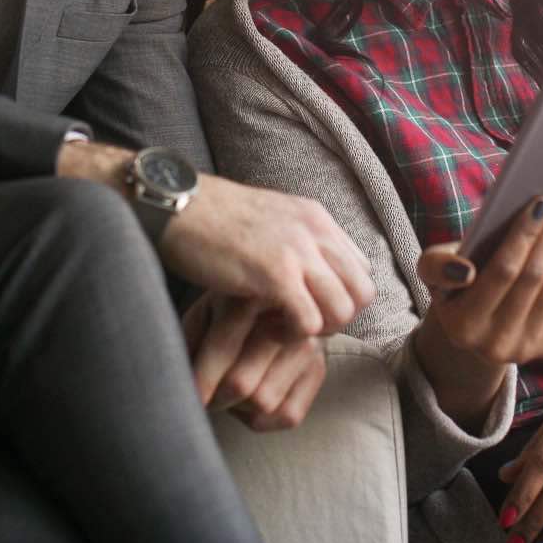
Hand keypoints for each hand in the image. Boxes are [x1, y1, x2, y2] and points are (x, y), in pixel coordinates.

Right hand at [161, 173, 375, 336]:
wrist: (178, 206)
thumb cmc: (211, 218)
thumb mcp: (269, 218)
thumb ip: (296, 238)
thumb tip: (309, 267)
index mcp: (316, 218)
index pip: (361, 267)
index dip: (341, 294)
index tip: (310, 304)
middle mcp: (316, 231)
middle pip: (363, 291)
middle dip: (338, 317)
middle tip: (303, 323)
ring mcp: (298, 252)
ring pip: (345, 309)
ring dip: (319, 329)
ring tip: (284, 327)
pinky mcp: (276, 275)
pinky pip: (310, 322)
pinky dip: (293, 335)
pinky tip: (267, 328)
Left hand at [183, 292, 327, 430]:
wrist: (279, 299)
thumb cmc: (229, 312)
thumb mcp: (205, 313)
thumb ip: (190, 339)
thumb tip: (177, 379)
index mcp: (251, 297)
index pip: (222, 349)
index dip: (200, 381)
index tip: (189, 396)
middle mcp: (286, 319)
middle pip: (241, 383)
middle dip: (216, 398)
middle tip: (205, 396)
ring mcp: (307, 345)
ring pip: (264, 402)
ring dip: (239, 407)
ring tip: (229, 392)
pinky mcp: (319, 370)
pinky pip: (287, 416)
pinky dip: (264, 417)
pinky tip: (252, 399)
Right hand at [410, 183, 542, 427]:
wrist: (473, 324)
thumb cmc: (452, 282)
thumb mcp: (432, 270)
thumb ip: (438, 266)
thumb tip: (467, 270)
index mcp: (464, 325)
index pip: (503, 271)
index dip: (525, 236)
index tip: (542, 201)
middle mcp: (497, 344)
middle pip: (535, 276)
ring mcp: (527, 346)